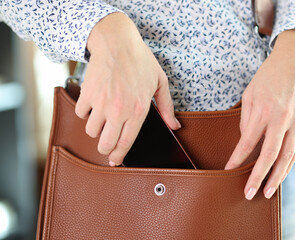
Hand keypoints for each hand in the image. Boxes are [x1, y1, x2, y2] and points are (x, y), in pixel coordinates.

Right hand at [75, 13, 180, 165]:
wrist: (117, 42)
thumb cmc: (141, 61)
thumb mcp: (160, 83)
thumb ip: (167, 107)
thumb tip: (175, 126)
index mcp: (138, 110)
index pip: (126, 142)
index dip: (119, 156)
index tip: (115, 162)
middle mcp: (119, 110)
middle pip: (105, 143)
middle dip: (105, 150)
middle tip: (106, 146)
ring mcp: (101, 103)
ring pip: (91, 131)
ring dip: (95, 129)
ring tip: (102, 120)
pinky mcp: (88, 94)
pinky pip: (80, 113)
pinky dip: (85, 113)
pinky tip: (93, 105)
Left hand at [224, 30, 294, 199]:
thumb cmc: (267, 77)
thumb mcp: (249, 94)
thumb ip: (246, 119)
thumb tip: (245, 142)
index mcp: (262, 110)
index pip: (247, 142)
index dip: (237, 159)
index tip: (228, 171)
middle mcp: (281, 117)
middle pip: (269, 154)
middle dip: (258, 176)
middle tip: (249, 193)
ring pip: (287, 155)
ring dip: (277, 176)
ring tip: (268, 191)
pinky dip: (289, 163)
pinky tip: (281, 174)